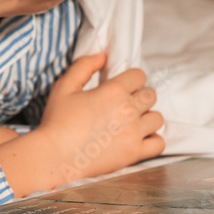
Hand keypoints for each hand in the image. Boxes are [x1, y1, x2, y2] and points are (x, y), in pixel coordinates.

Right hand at [36, 53, 163, 181]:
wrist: (54, 156)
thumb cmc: (57, 120)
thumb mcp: (64, 86)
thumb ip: (84, 66)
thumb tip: (103, 56)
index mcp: (114, 91)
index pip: (139, 75)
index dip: (130, 78)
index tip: (121, 86)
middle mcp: (129, 110)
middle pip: (151, 95)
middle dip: (139, 96)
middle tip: (123, 104)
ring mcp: (134, 133)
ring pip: (157, 118)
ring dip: (146, 116)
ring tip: (131, 121)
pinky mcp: (135, 153)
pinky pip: (159, 143)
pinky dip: (152, 139)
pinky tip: (138, 138)